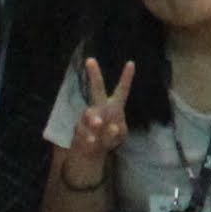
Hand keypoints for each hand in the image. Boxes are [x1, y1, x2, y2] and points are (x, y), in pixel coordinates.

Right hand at [65, 59, 135, 176]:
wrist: (92, 151)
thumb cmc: (110, 137)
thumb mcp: (119, 136)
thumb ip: (117, 132)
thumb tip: (113, 128)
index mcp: (115, 105)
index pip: (122, 89)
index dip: (126, 77)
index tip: (131, 63)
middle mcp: (100, 107)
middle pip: (96, 88)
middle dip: (94, 74)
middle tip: (90, 60)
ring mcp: (88, 116)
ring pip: (89, 113)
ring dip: (94, 118)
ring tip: (98, 123)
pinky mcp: (79, 128)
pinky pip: (82, 130)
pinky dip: (88, 136)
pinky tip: (92, 141)